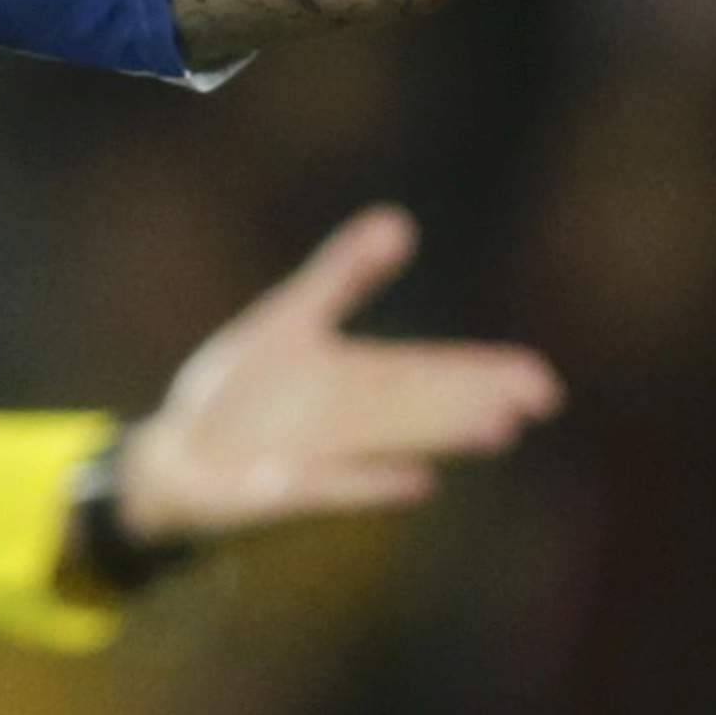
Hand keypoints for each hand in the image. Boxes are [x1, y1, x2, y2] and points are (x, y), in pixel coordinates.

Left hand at [111, 205, 563, 546]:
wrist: (176, 459)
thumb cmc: (241, 396)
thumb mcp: (291, 319)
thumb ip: (344, 275)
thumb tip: (401, 220)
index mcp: (356, 380)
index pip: (429, 372)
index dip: (481, 373)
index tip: (538, 378)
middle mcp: (347, 421)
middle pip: (422, 405)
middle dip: (477, 398)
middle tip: (538, 399)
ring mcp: (319, 457)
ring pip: (393, 440)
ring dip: (442, 434)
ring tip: (496, 427)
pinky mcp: (281, 493)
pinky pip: (332, 487)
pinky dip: (369, 483)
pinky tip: (419, 483)